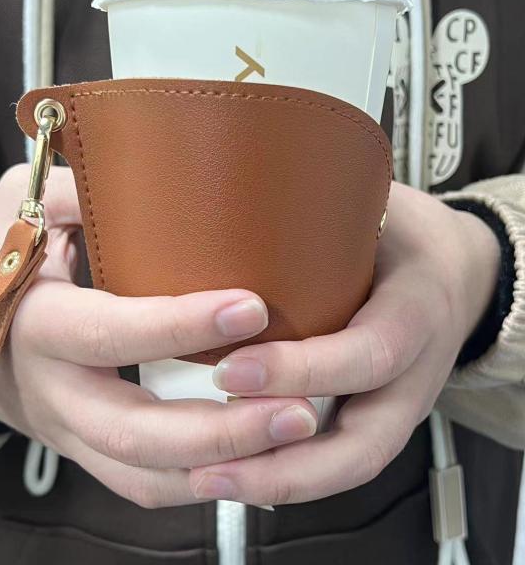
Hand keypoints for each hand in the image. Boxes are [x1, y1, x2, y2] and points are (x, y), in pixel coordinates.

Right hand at [0, 165, 317, 507]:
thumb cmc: (1, 261)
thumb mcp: (23, 208)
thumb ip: (78, 191)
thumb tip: (142, 161)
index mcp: (35, 321)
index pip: (108, 332)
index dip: (178, 327)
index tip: (252, 307)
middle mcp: (52, 390)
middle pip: (132, 429)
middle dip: (219, 428)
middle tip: (298, 408)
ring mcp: (69, 432)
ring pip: (144, 472)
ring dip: (222, 466)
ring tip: (294, 434)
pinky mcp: (87, 451)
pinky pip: (142, 485)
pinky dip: (199, 483)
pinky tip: (255, 461)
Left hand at [190, 182, 499, 504]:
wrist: (455, 272)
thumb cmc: (406, 237)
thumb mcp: (378, 207)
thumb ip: (322, 204)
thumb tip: (240, 183)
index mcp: (417, 310)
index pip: (370, 353)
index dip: (304, 369)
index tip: (233, 368)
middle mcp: (414, 372)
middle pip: (363, 443)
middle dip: (285, 460)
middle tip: (212, 459)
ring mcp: (398, 404)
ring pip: (348, 465)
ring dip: (280, 483)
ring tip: (212, 483)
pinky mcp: (377, 415)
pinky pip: (338, 457)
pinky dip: (290, 473)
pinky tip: (239, 472)